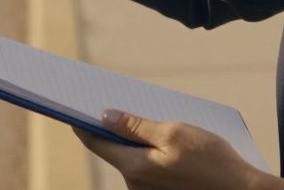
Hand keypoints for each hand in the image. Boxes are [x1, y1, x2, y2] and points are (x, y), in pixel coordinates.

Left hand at [73, 110, 263, 189]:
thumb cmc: (212, 161)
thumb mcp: (174, 133)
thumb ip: (136, 126)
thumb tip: (105, 116)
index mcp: (134, 168)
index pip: (95, 142)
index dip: (81, 122)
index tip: (71, 106)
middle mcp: (135, 184)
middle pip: (114, 150)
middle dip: (115, 127)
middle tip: (113, 101)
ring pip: (132, 158)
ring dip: (137, 139)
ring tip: (147, 116)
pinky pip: (147, 168)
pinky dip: (149, 152)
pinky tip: (164, 138)